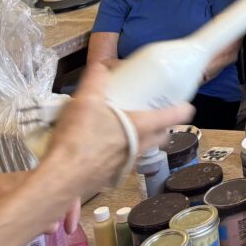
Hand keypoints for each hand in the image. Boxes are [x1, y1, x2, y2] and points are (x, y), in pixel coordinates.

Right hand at [44, 63, 193, 226]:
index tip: (184, 103)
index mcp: (142, 126)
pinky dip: (122, 154)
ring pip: (146, 149)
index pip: (176, 116)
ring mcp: (128, 164)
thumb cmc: (78, 139)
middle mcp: (141, 146)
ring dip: (142, 140)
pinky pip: (126, 162)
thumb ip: (96, 81)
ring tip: (127, 129)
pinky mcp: (113, 176)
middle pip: (164, 135)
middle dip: (163, 126)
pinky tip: (105, 147)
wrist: (60, 178)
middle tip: (152, 114)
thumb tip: (101, 67)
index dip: (183, 108)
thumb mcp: (86, 101)